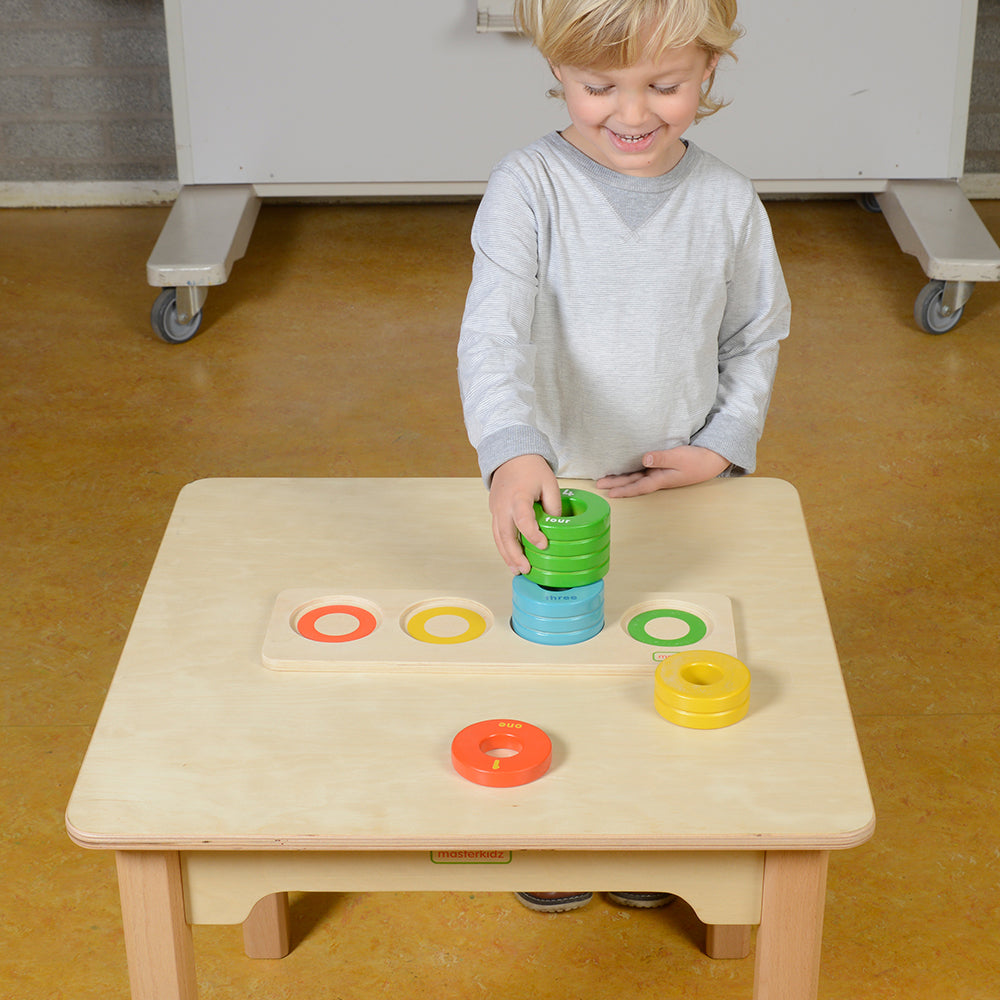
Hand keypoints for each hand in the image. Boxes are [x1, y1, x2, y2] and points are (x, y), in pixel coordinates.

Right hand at [489, 455, 562, 573]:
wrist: (511, 456)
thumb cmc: (531, 468)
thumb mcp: (549, 483)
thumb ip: (553, 506)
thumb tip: (555, 528)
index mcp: (518, 495)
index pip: (523, 518)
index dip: (532, 533)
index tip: (543, 544)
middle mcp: (503, 505)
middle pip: (505, 533)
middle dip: (515, 554)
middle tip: (526, 568)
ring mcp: (496, 509)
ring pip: (498, 536)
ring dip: (507, 555)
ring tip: (518, 570)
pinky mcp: (494, 512)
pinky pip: (497, 533)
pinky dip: (503, 548)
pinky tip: (511, 560)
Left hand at [597, 446, 730, 497]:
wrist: (711, 459)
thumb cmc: (696, 460)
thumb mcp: (679, 457)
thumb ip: (661, 458)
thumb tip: (644, 459)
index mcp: (660, 479)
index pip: (638, 486)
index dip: (624, 489)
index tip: (610, 493)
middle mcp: (657, 478)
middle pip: (633, 482)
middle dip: (616, 483)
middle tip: (599, 484)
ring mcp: (659, 473)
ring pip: (636, 476)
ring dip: (621, 478)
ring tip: (606, 478)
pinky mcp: (661, 467)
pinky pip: (642, 470)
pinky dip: (631, 471)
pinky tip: (623, 468)